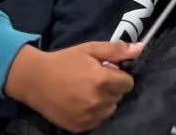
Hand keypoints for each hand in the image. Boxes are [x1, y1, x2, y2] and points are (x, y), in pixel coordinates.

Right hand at [4, 42, 138, 132]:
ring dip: (104, 102)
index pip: (128, 83)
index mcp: (102, 81)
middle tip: (93, 79)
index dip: (119, 75)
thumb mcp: (90, 49)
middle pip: (119, 97)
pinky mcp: (79, 127)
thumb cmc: (64, 61)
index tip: (106, 71)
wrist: (35, 80)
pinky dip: (93, 113)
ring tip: (87, 91)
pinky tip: (80, 102)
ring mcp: (88, 117)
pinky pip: (97, 121)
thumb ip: (116, 50)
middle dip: (111, 87)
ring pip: (109, 110)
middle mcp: (97, 102)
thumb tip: (140, 48)